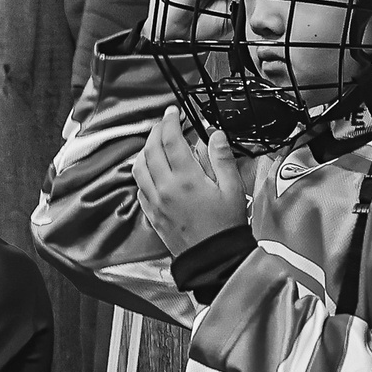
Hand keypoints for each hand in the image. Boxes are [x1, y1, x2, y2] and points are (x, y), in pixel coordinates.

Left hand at [137, 107, 249, 254]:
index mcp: (186, 178)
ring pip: (138, 167)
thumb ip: (221, 158)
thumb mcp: (232, 188)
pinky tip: (154, 172)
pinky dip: (143, 173)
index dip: (170, 120)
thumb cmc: (225, 226)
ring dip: (145, 151)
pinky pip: (139, 187)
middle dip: (156, 131)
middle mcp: (165, 187)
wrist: (213, 259)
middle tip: (165, 124)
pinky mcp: (151, 214)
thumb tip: (214, 135)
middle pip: (150, 149)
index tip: (173, 112)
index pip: (170, 138)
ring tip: (156, 144)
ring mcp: (155, 201)